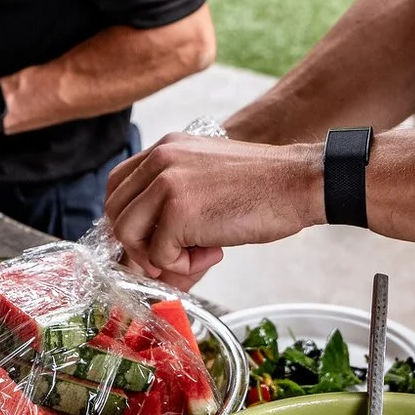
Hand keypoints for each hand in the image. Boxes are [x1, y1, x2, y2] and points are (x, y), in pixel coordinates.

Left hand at [104, 134, 323, 289]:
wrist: (298, 182)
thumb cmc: (263, 187)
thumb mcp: (207, 179)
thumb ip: (173, 202)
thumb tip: (150, 254)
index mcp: (166, 148)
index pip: (118, 184)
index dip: (128, 218)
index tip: (148, 239)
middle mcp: (160, 159)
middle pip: (116, 212)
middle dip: (138, 244)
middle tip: (171, 256)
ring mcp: (167, 183)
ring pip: (127, 234)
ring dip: (159, 256)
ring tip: (196, 254)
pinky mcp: (179, 211)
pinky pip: (159, 255)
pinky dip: (184, 266)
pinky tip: (214, 252)